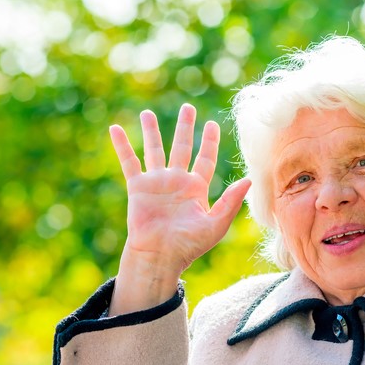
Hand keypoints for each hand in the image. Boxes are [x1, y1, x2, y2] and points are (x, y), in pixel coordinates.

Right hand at [108, 104, 250, 313]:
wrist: (160, 256)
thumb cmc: (189, 246)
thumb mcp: (217, 224)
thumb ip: (231, 201)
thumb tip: (248, 179)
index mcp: (196, 189)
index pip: (205, 159)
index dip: (209, 142)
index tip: (212, 124)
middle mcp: (176, 182)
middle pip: (182, 147)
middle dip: (185, 128)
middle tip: (187, 107)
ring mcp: (156, 183)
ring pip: (154, 150)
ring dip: (151, 131)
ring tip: (147, 112)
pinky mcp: (138, 187)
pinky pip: (129, 162)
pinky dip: (122, 145)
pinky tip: (115, 128)